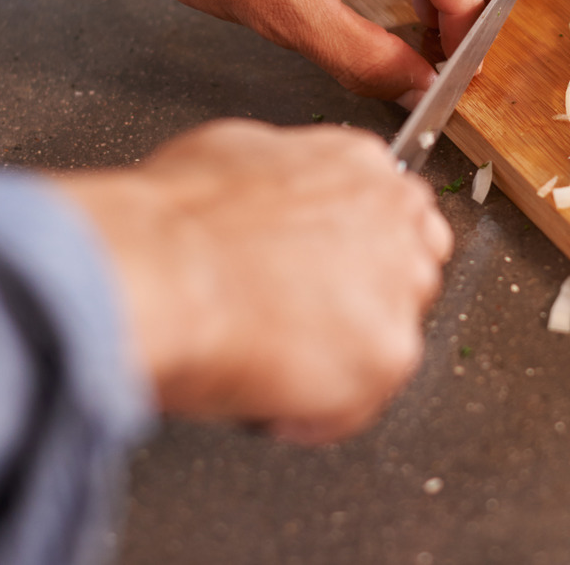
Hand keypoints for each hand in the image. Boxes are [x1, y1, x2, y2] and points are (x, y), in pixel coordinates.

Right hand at [54, 119, 450, 441]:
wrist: (160, 272)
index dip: (356, 254)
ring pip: (389, 340)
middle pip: (409, 273)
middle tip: (299, 324)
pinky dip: (316, 415)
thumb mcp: (230, 153)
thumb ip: (281, 176)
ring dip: (340, 359)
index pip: (395, 214)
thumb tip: (269, 198)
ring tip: (273, 363)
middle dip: (361, 303)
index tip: (326, 276)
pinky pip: (359, 403)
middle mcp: (396, 221)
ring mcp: (399, 289)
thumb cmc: (174, 222)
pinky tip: (270, 400)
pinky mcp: (389, 354)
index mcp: (360, 166)